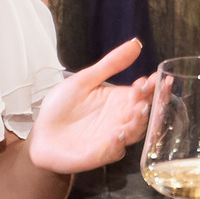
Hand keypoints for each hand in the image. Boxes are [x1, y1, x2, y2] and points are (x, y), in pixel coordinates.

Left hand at [26, 38, 154, 173]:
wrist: (41, 135)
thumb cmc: (61, 108)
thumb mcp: (84, 80)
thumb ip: (111, 64)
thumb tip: (135, 43)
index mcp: (119, 101)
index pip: (143, 93)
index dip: (153, 87)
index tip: (159, 78)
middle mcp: (120, 120)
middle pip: (144, 114)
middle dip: (151, 104)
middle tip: (150, 93)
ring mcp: (112, 139)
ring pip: (134, 133)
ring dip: (138, 122)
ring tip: (138, 110)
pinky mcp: (100, 155)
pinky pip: (113, 151)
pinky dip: (117, 144)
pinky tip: (117, 134)